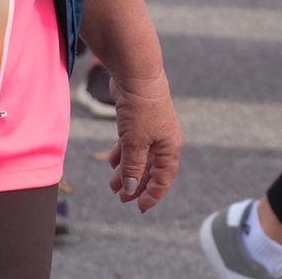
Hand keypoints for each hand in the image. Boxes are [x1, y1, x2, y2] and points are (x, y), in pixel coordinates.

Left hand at [105, 70, 181, 211]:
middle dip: (136, 185)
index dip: (152, 194)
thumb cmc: (140, 109)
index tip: (139, 207)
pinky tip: (111, 163)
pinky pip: (130, 144)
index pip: (164, 179)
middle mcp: (163, 140)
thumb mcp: (135, 142)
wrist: (136, 75)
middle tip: (121, 199)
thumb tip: (132, 189)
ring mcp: (150, 130)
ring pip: (138, 157)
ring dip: (127, 171)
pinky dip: (122, 154)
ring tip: (113, 186)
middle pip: (150, 170)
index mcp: (169, 148)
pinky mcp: (136, 120)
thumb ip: (133, 166)